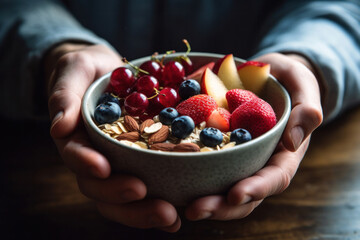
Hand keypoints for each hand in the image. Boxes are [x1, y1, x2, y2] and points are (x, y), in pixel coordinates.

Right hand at [46, 43, 179, 231]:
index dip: (86, 164)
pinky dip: (160, 203)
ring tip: (170, 218)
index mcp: (75, 137)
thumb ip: (64, 94)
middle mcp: (93, 157)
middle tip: (149, 201)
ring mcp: (116, 163)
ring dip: (143, 211)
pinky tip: (178, 215)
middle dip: (121, 197)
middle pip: (98, 187)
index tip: (103, 168)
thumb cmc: (88, 70)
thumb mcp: (74, 69)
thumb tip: (59, 127)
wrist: (109, 73)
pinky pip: (145, 189)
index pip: (75, 155)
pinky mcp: (138, 164)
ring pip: (122, 198)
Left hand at [185, 53, 322, 220]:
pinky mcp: (221, 150)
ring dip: (207, 200)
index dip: (257, 189)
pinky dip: (194, 176)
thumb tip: (293, 142)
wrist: (266, 75)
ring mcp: (240, 158)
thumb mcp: (303, 85)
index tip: (235, 195)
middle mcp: (261, 162)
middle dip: (223, 206)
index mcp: (284, 153)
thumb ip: (307, 109)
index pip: (275, 178)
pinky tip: (174, 178)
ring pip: (225, 188)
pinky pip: (208, 166)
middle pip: (246, 194)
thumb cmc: (288, 80)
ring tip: (185, 206)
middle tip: (196, 210)